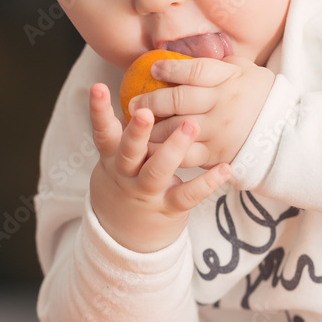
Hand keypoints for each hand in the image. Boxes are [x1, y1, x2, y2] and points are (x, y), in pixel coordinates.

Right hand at [89, 83, 230, 252]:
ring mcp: (147, 192)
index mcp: (113, 158)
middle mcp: (126, 174)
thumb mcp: (118, 160)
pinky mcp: (168, 208)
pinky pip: (187, 195)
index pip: (103, 131)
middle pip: (129, 151)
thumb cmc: (127, 182)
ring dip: (173, 149)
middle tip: (145, 112)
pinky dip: (206, 183)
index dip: (98, 110)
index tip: (97, 87)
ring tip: (191, 126)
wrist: (124, 234)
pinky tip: (225, 169)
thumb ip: (127, 131)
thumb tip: (146, 86)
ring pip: (157, 171)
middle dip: (136, 131)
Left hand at [126, 56, 274, 168]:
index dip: (171, 69)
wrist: (286, 133)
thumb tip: (186, 54)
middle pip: (179, 99)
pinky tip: (150, 149)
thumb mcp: (246, 71)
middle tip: (134, 103)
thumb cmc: (261, 97)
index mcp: (230, 79)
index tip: (154, 69)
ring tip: (137, 124)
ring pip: (176, 128)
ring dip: (151, 127)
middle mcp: (222, 104)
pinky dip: (165, 152)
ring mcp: (218, 130)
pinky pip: (185, 154)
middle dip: (151, 100)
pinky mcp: (216, 153)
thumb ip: (219, 65)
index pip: (196, 70)